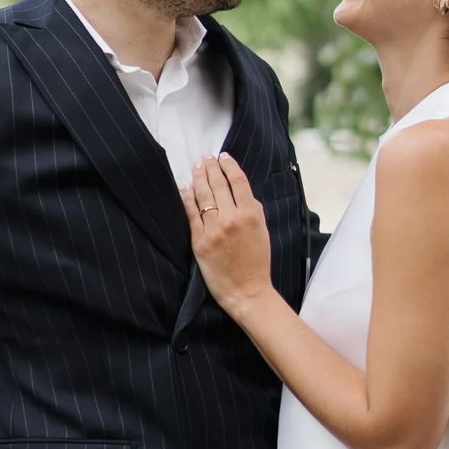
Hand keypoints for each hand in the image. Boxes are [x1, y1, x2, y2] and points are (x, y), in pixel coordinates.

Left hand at [182, 153, 273, 313]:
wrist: (247, 291)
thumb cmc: (258, 262)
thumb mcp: (263, 231)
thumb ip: (254, 209)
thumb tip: (241, 191)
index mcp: (250, 215)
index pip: (238, 181)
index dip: (229, 166)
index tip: (223, 157)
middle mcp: (231, 219)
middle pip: (218, 185)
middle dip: (210, 167)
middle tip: (205, 158)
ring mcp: (213, 230)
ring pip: (203, 196)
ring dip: (198, 178)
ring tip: (196, 167)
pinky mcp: (199, 241)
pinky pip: (191, 214)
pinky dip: (187, 198)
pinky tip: (185, 188)